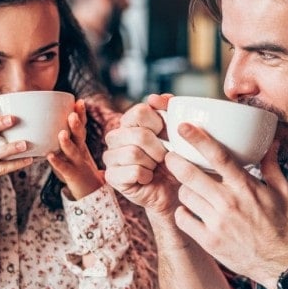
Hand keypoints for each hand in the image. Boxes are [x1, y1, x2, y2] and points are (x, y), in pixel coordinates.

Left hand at [47, 99, 104, 199]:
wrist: (88, 190)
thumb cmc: (75, 166)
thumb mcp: (71, 149)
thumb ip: (62, 136)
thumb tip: (43, 119)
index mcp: (79, 143)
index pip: (82, 125)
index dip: (81, 114)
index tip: (79, 101)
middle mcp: (80, 150)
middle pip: (80, 135)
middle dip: (77, 124)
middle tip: (72, 113)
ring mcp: (77, 163)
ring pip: (73, 151)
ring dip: (67, 142)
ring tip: (62, 133)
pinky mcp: (71, 174)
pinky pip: (64, 168)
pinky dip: (57, 162)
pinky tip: (49, 156)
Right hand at [103, 94, 180, 216]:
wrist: (173, 191)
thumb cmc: (175, 161)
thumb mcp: (176, 133)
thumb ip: (168, 110)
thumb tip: (156, 97)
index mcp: (129, 121)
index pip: (141, 111)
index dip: (159, 124)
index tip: (166, 135)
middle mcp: (115, 136)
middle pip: (139, 134)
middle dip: (159, 148)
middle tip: (163, 157)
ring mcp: (110, 157)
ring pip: (134, 153)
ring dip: (152, 163)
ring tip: (155, 168)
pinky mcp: (111, 176)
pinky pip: (133, 171)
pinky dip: (147, 176)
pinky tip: (148, 178)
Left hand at [164, 123, 287, 287]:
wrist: (279, 262)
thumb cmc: (280, 225)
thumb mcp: (282, 192)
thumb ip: (271, 166)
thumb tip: (270, 142)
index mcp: (245, 187)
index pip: (218, 157)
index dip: (198, 139)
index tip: (184, 128)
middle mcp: (229, 203)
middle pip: (191, 175)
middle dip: (175, 161)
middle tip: (169, 155)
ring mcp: (217, 223)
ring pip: (185, 195)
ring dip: (184, 189)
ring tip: (189, 188)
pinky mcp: (209, 241)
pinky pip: (183, 219)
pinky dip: (182, 213)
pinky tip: (189, 211)